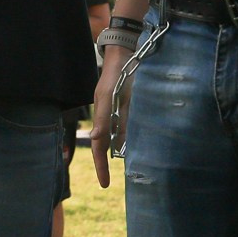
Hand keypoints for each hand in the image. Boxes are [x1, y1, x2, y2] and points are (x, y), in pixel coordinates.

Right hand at [89, 49, 127, 187]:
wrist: (127, 52)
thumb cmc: (118, 73)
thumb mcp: (110, 95)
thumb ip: (103, 116)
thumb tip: (97, 139)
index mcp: (102, 114)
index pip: (100, 146)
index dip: (101, 166)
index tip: (104, 184)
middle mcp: (110, 115)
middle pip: (106, 144)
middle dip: (106, 164)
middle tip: (108, 183)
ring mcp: (120, 110)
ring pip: (119, 136)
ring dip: (122, 151)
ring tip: (128, 170)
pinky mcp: (131, 105)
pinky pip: (131, 126)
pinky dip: (132, 138)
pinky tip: (140, 146)